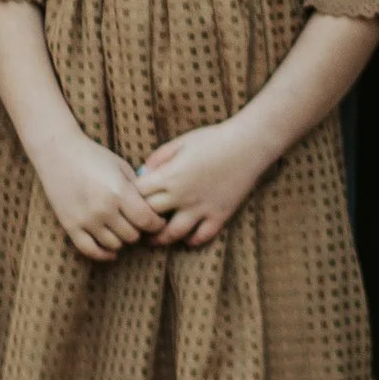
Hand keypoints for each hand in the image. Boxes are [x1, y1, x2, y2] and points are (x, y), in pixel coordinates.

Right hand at [27, 115, 164, 262]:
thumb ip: (137, 189)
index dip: (156, 224)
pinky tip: (111, 251)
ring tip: (123, 229)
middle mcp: (103, 209)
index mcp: (119, 192)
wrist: (58, 153)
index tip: (158, 221)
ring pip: (114, 245)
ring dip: (122, 240)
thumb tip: (152, 208)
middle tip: (138, 223)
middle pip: (132, 235)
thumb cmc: (93, 156)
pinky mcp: (70, 226)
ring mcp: (85, 220)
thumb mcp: (121, 166)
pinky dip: (103, 254)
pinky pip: (90, 250)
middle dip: (139, 230)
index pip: (147, 220)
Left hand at [135, 119, 265, 247]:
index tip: (129, 198)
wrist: (249, 144)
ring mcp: (201, 208)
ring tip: (153, 239)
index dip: (130, 196)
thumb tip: (142, 172)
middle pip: (150, 215)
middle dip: (140, 219)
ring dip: (159, 238)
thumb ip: (159, 157)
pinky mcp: (219, 215)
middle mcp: (182, 195)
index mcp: (170, 175)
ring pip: (172, 234)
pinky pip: (201, 237)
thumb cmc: (214, 138)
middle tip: (134, 222)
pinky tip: (187, 237)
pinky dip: (191, 240)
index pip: (138, 193)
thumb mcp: (181, 142)